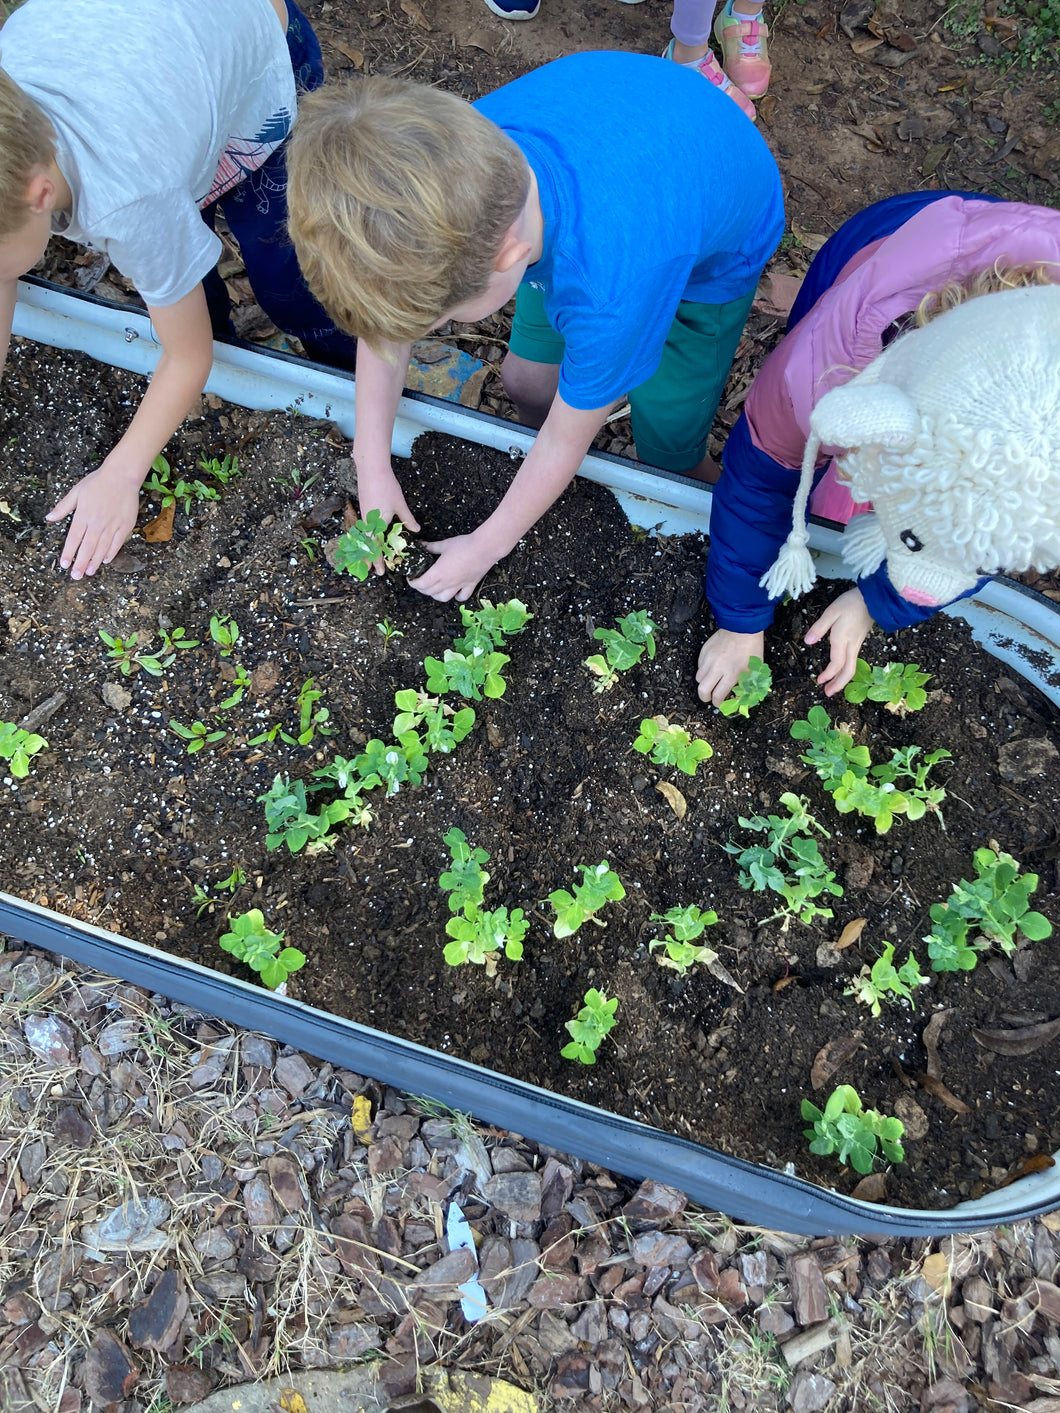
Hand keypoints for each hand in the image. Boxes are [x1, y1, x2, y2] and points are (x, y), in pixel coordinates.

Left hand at [46, 459, 142, 579]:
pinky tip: (105, 560)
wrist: (122, 476)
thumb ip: (63, 507)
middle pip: (87, 547)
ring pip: (102, 548)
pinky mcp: (125, 526)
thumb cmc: (98, 482)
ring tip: (89, 572)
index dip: (68, 553)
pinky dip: (111, 553)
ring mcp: (112, 525)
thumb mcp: (76, 492)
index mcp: (83, 515)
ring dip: (94, 561)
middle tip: (76, 576)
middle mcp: (97, 523)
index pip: (74, 538)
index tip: (64, 565)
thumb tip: (49, 518)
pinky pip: (117, 543)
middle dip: (80, 563)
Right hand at [356, 466, 420, 575]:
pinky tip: (369, 541)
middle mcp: (367, 523)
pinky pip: (364, 530)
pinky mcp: (364, 510)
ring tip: (368, 560)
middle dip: (369, 560)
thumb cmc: (386, 486)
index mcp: (376, 524)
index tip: (381, 572)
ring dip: (366, 551)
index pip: (376, 548)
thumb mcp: (400, 505)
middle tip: (372, 572)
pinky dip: (366, 539)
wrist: (371, 469)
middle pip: (366, 547)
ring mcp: (364, 516)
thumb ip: (407, 520)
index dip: (378, 561)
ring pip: (364, 539)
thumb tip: (416, 531)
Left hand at [408, 532, 497, 602]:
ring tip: (434, 588)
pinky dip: (456, 597)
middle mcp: (447, 583)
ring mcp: (459, 586)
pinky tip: (454, 591)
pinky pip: (461, 597)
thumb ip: (431, 547)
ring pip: (443, 598)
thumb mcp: (444, 544)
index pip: (421, 584)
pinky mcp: (470, 586)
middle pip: (429, 592)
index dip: (413, 583)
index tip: (411, 578)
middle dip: (421, 588)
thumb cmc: (464, 545)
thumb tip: (421, 545)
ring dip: (436, 595)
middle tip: (419, 581)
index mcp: (438, 573)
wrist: (484, 548)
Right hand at [696, 628, 763, 705]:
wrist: (742, 627)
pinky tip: (712, 668)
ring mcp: (708, 659)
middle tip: (710, 697)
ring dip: (704, 683)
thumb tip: (739, 698)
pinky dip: (704, 670)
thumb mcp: (754, 670)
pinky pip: (699, 665)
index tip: (719, 703)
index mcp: (731, 674)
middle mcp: (717, 668)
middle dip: (705, 697)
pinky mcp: (704, 651)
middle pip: (703, 690)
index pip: (718, 696)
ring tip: (711, 682)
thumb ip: (746, 685)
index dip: (718, 703)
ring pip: (699, 678)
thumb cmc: (751, 649)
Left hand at [804, 587, 874, 694]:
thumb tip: (807, 642)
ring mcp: (856, 645)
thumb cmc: (851, 603)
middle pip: (848, 670)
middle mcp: (851, 645)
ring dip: (842, 679)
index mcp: (842, 639)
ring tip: (832, 687)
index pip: (836, 663)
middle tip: (828, 693)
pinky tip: (839, 671)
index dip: (828, 674)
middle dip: (838, 684)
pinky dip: (845, 670)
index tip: (819, 681)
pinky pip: (853, 661)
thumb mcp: (831, 611)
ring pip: (851, 667)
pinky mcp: (858, 642)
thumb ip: (819, 627)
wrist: (873, 598)